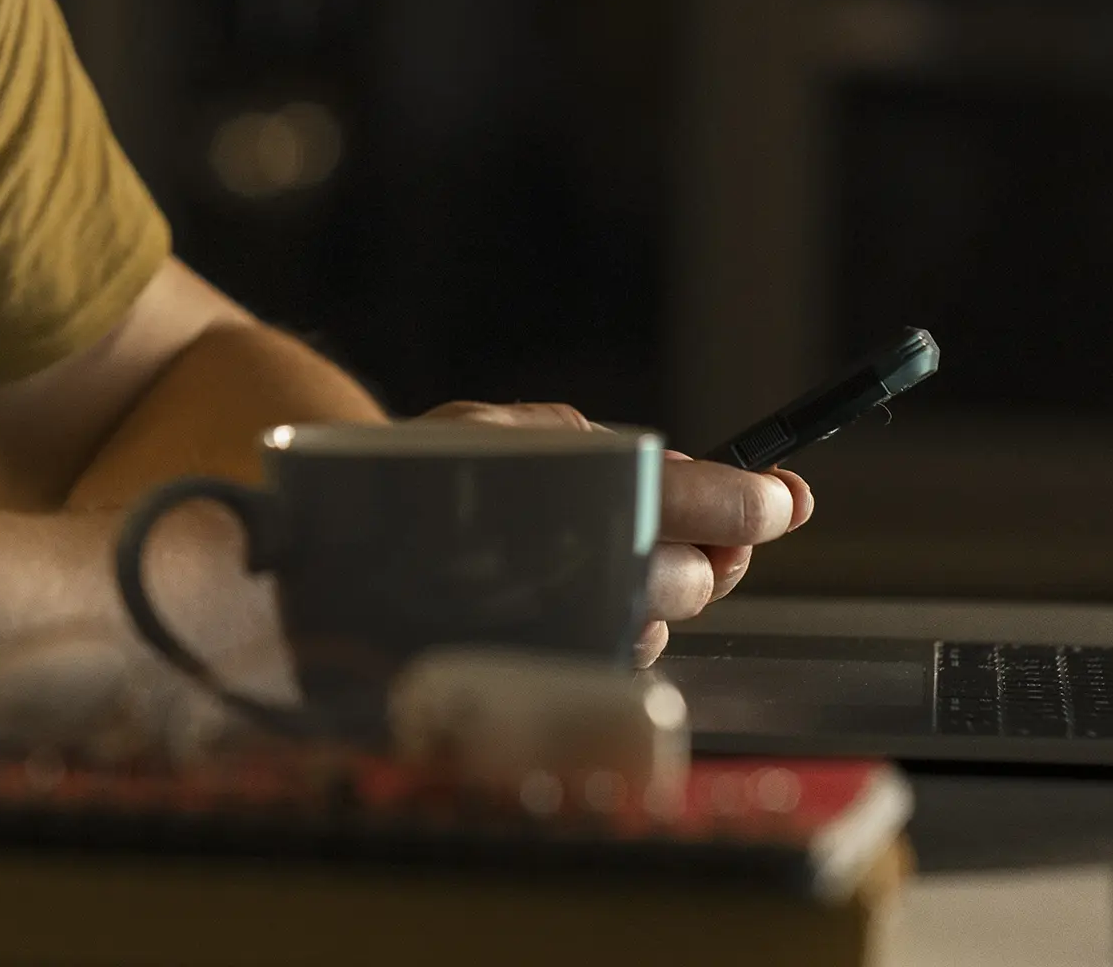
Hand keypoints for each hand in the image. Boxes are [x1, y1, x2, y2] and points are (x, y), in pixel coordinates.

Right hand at [420, 402, 813, 666]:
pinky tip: (574, 601)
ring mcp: (568, 636)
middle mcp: (577, 569)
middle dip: (710, 550)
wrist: (324, 569)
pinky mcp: (554, 683)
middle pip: (697, 574)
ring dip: (658, 592)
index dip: (755, 502)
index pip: (701, 499)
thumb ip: (591, 443)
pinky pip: (620, 658)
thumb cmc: (415, 484)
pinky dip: (618, 625)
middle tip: (700, 526)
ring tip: (599, 557)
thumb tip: (695, 478)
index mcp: (570, 489)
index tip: (788, 497)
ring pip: (664, 622)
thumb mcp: (495, 429)